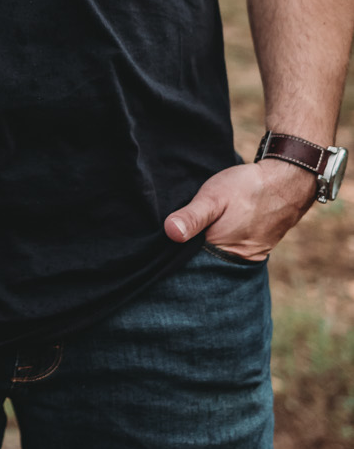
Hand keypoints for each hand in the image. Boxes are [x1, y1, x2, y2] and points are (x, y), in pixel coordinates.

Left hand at [163, 160, 315, 261]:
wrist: (287, 182)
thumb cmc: (247, 188)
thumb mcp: (213, 197)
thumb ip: (192, 216)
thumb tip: (170, 233)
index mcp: (221, 253)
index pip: (189, 266)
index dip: (174, 255)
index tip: (160, 245)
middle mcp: (237, 262)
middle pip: (204, 264)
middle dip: (189, 254)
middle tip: (176, 235)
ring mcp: (250, 257)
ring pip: (219, 258)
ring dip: (206, 249)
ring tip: (196, 232)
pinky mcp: (258, 249)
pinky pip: (233, 252)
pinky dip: (222, 245)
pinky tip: (216, 231)